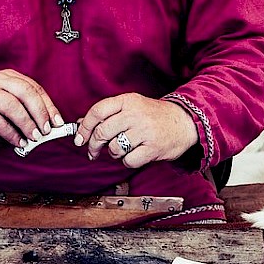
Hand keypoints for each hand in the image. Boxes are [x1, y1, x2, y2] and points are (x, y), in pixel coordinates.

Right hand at [0, 69, 62, 147]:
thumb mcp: (14, 109)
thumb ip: (30, 112)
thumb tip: (52, 125)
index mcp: (10, 77)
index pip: (34, 88)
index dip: (48, 106)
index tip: (57, 122)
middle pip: (25, 92)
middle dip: (39, 113)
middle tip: (46, 130)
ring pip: (12, 106)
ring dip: (26, 124)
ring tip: (34, 138)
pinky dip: (12, 134)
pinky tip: (20, 142)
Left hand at [75, 94, 197, 167]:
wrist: (184, 122)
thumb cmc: (153, 116)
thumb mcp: (131, 107)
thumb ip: (107, 114)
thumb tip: (80, 124)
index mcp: (127, 101)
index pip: (97, 111)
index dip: (84, 127)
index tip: (79, 139)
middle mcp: (135, 114)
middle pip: (102, 132)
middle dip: (93, 145)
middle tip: (93, 152)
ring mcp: (144, 131)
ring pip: (114, 148)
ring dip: (114, 153)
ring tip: (123, 149)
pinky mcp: (153, 148)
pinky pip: (129, 161)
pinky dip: (128, 161)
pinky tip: (135, 155)